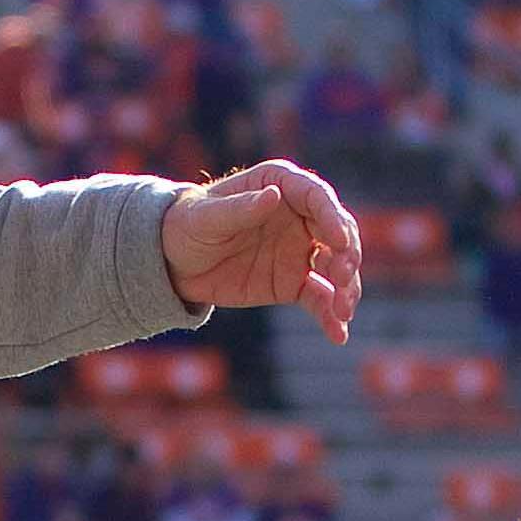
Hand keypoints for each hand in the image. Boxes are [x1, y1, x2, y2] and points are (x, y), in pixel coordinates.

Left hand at [161, 159, 362, 342]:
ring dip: (346, 288)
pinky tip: (338, 334)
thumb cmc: (188, 225)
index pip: (317, 197)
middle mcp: (299, 217)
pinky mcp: (294, 283)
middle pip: (337, 233)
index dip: (333, 218)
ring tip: (344, 311)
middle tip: (343, 277)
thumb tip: (275, 196)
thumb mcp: (207, 217)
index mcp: (281, 186)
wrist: (173, 262)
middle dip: (347, 256)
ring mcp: (300, 251)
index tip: (339, 242)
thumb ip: (241, 209)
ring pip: (336, 268)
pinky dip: (331, 316)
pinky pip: (320, 299)